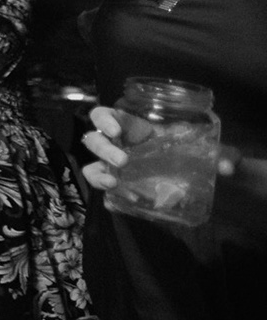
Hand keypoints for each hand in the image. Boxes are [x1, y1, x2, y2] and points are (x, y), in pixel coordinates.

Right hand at [82, 104, 237, 192]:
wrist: (208, 184)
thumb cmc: (203, 157)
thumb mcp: (215, 151)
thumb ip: (223, 155)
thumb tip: (227, 167)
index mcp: (135, 127)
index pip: (105, 116)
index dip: (103, 120)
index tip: (115, 130)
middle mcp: (121, 146)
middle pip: (93, 141)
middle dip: (103, 149)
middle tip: (123, 161)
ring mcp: (119, 170)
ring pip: (92, 168)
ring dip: (98, 174)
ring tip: (114, 184)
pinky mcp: (124, 191)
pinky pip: (107, 195)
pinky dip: (111, 199)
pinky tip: (121, 203)